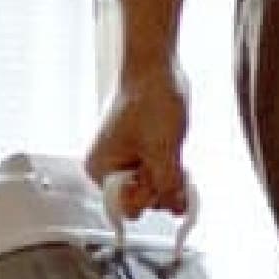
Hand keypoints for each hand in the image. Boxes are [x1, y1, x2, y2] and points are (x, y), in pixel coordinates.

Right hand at [85, 63, 191, 216]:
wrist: (156, 68)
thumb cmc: (150, 101)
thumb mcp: (162, 151)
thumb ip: (168, 186)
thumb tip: (176, 210)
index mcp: (102, 170)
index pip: (125, 209)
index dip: (147, 198)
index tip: (159, 177)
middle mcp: (110, 170)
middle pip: (142, 202)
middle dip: (161, 186)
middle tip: (167, 158)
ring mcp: (127, 163)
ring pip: (154, 190)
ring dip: (170, 178)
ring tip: (171, 151)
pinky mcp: (143, 156)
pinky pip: (160, 177)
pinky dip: (172, 172)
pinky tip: (176, 156)